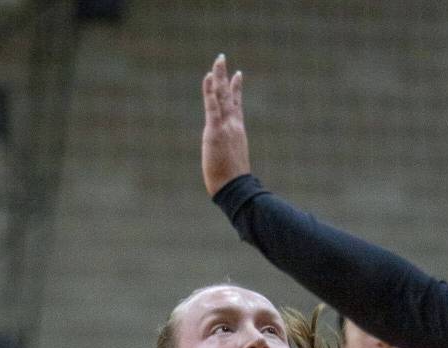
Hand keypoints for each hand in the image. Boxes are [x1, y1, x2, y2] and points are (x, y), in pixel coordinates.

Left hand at [202, 53, 250, 195]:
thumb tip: (230, 165)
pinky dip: (210, 91)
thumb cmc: (234, 183)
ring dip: (219, 76)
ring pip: (222, 96)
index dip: (236, 89)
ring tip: (218, 60)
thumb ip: (230, 156)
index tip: (237, 75)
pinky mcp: (215, 131)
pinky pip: (212, 107)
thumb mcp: (233, 164)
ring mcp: (226, 127)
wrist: (236, 189)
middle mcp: (234, 125)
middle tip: (222, 59)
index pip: (236, 106)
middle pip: (229, 95)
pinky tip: (208, 77)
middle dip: (225, 76)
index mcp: (238, 132)